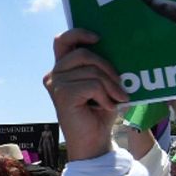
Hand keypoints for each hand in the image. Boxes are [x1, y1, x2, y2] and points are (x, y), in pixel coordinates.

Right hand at [43, 28, 127, 161]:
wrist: (93, 141)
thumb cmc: (99, 112)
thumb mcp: (101, 84)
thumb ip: (100, 67)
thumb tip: (116, 50)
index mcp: (63, 68)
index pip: (62, 40)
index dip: (79, 34)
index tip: (98, 38)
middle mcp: (54, 74)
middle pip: (84, 54)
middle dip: (108, 68)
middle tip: (120, 86)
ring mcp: (55, 84)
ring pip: (92, 70)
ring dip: (111, 86)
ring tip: (117, 99)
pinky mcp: (62, 95)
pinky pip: (92, 85)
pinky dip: (106, 96)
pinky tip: (107, 107)